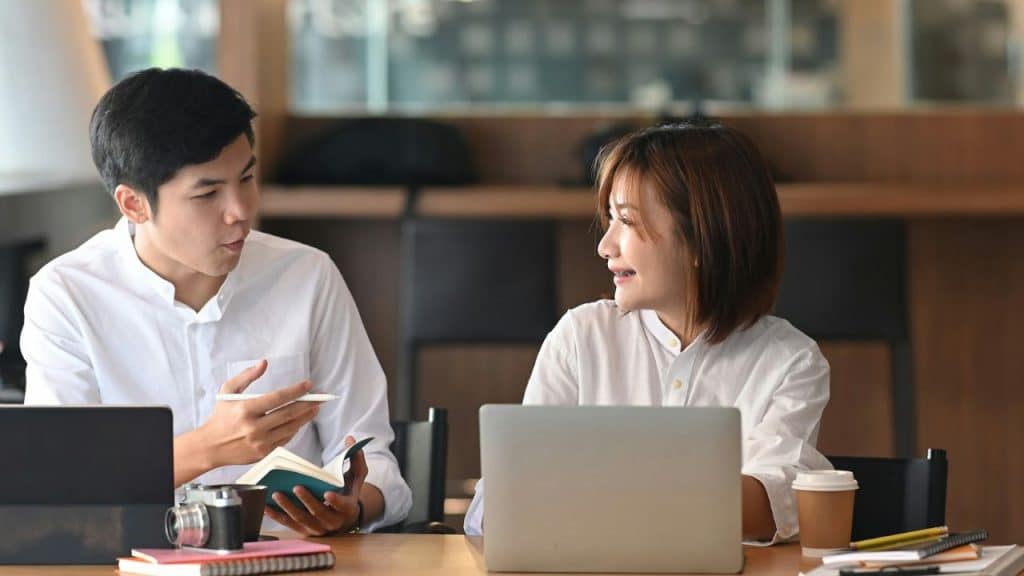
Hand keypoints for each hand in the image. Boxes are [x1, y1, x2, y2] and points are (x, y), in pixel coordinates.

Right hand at [199, 360, 319, 467]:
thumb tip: (264, 363)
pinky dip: (294, 430)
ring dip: (305, 417)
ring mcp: (260, 442)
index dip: (296, 390)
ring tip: (314, 409)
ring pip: (290, 428)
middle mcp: (254, 427)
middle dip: (307, 404)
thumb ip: (246, 375)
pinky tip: (300, 422)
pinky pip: (285, 439)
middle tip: (319, 398)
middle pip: (288, 413)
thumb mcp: (228, 391)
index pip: (278, 398)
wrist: (210, 446)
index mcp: (246, 409)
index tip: (308, 384)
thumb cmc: (220, 416)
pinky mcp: (263, 453)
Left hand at [265, 435, 367, 535]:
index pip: (342, 505)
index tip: (327, 494)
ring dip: (288, 508)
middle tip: (296, 487)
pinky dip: (276, 516)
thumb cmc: (347, 491)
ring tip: (276, 494)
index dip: (335, 501)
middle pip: (318, 512)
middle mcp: (332, 521)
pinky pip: (288, 524)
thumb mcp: (356, 476)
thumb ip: (356, 458)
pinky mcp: (303, 530)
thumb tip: (350, 439)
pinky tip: (266, 506)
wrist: (343, 516)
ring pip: (301, 519)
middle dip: (307, 500)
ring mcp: (317, 528)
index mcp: (347, 507)